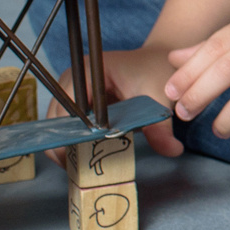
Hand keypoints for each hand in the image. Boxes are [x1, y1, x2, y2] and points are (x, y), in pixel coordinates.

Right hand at [53, 45, 185, 159]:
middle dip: (67, 143)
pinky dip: (72, 140)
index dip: (72, 133)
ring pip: (56, 124)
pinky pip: (65, 125)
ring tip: (81, 166)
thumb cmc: (156, 72)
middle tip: (80, 167)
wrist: (156, 61)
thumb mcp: (159, 98)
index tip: (83, 154)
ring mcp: (70, 88)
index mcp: (90, 70)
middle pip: (56, 117)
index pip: (68, 107)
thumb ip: (161, 127)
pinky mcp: (73, 100)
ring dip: (66, 145)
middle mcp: (73, 77)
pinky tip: (84, 155)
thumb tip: (172, 150)